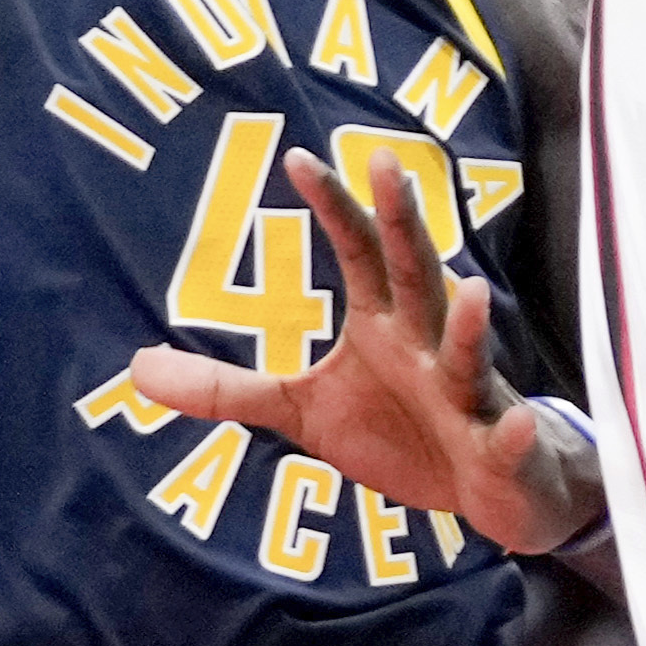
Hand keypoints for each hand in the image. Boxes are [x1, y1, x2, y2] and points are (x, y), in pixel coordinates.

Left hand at [130, 142, 599, 559]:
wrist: (490, 487)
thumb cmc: (400, 431)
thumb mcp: (302, 412)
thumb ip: (227, 389)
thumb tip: (136, 369)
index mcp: (383, 326)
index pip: (358, 252)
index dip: (334, 207)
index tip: (298, 158)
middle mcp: (427, 346)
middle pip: (415, 276)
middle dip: (404, 223)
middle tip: (389, 164)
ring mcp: (468, 396)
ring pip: (466, 356)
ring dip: (468, 327)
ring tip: (468, 289)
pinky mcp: (496, 452)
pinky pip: (503, 441)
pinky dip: (509, 434)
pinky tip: (509, 423)